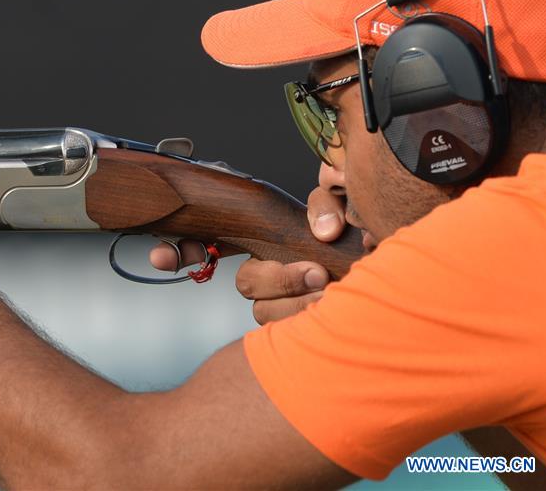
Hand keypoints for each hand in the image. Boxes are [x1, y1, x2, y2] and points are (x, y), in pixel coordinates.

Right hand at [149, 187, 346, 324]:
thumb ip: (326, 208)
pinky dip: (308, 324)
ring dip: (300, 304)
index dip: (181, 252)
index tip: (161, 257)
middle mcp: (265, 274)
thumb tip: (323, 231)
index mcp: (261, 241)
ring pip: (268, 312)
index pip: (208, 246)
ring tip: (333, 294)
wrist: (384, 272)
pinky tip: (325, 317)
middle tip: (314, 274)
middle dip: (279, 279)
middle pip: (248, 283)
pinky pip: (288, 337)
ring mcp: (282, 305)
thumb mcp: (341, 211)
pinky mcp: (299, 332)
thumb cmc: (360, 242)